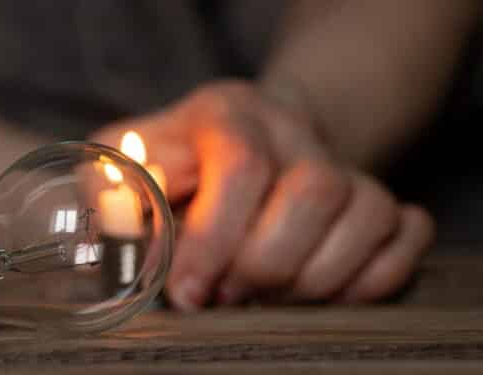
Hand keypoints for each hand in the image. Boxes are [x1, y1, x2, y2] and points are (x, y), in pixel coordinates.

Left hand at [91, 80, 434, 309]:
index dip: (215, 238)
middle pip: (314, 192)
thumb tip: (118, 248)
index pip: (239, 167)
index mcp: (228, 113)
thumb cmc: (179, 157)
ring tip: (266, 300)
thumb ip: (115, 194)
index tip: (187, 294)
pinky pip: (407, 234)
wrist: (251, 131)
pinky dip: (372, 277)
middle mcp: (294, 131)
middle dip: (266, 264)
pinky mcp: (378, 195)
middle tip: (226, 298)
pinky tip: (323, 294)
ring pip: (367, 215)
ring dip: (315, 278)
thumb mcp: (131, 159)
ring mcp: (344, 162)